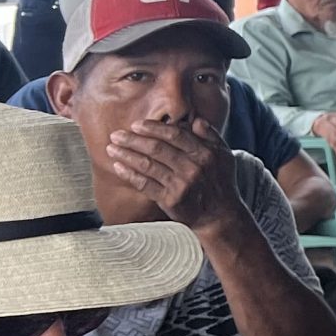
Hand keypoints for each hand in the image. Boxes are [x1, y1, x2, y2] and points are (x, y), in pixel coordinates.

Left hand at [107, 120, 242, 236]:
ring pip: (148, 165)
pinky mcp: (170, 200)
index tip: (136, 124)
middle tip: (116, 135)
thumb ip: (211, 135)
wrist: (220, 215)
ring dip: (126, 155)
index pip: (175, 135)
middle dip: (133, 140)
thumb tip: (195, 120)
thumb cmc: (220, 182)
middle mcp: (193, 168)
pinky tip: (118, 166)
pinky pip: (145, 184)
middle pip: (157, 149)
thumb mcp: (224, 155)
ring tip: (111, 148)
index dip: (153, 128)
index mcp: (205, 153)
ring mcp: (181, 184)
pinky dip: (130, 174)